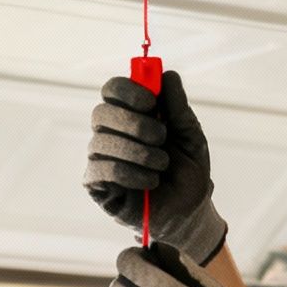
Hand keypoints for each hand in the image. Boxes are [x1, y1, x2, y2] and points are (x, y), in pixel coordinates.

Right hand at [82, 71, 226, 262]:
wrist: (188, 211)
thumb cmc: (187, 171)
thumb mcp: (190, 136)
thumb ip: (178, 107)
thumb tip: (167, 74)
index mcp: (131, 114)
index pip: (113, 89)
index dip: (128, 90)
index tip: (151, 102)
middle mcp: (110, 131)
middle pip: (102, 112)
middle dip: (134, 123)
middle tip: (161, 137)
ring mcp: (100, 156)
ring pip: (102, 141)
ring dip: (139, 152)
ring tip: (161, 165)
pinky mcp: (96, 183)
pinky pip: (102, 168)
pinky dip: (130, 173)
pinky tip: (149, 181)